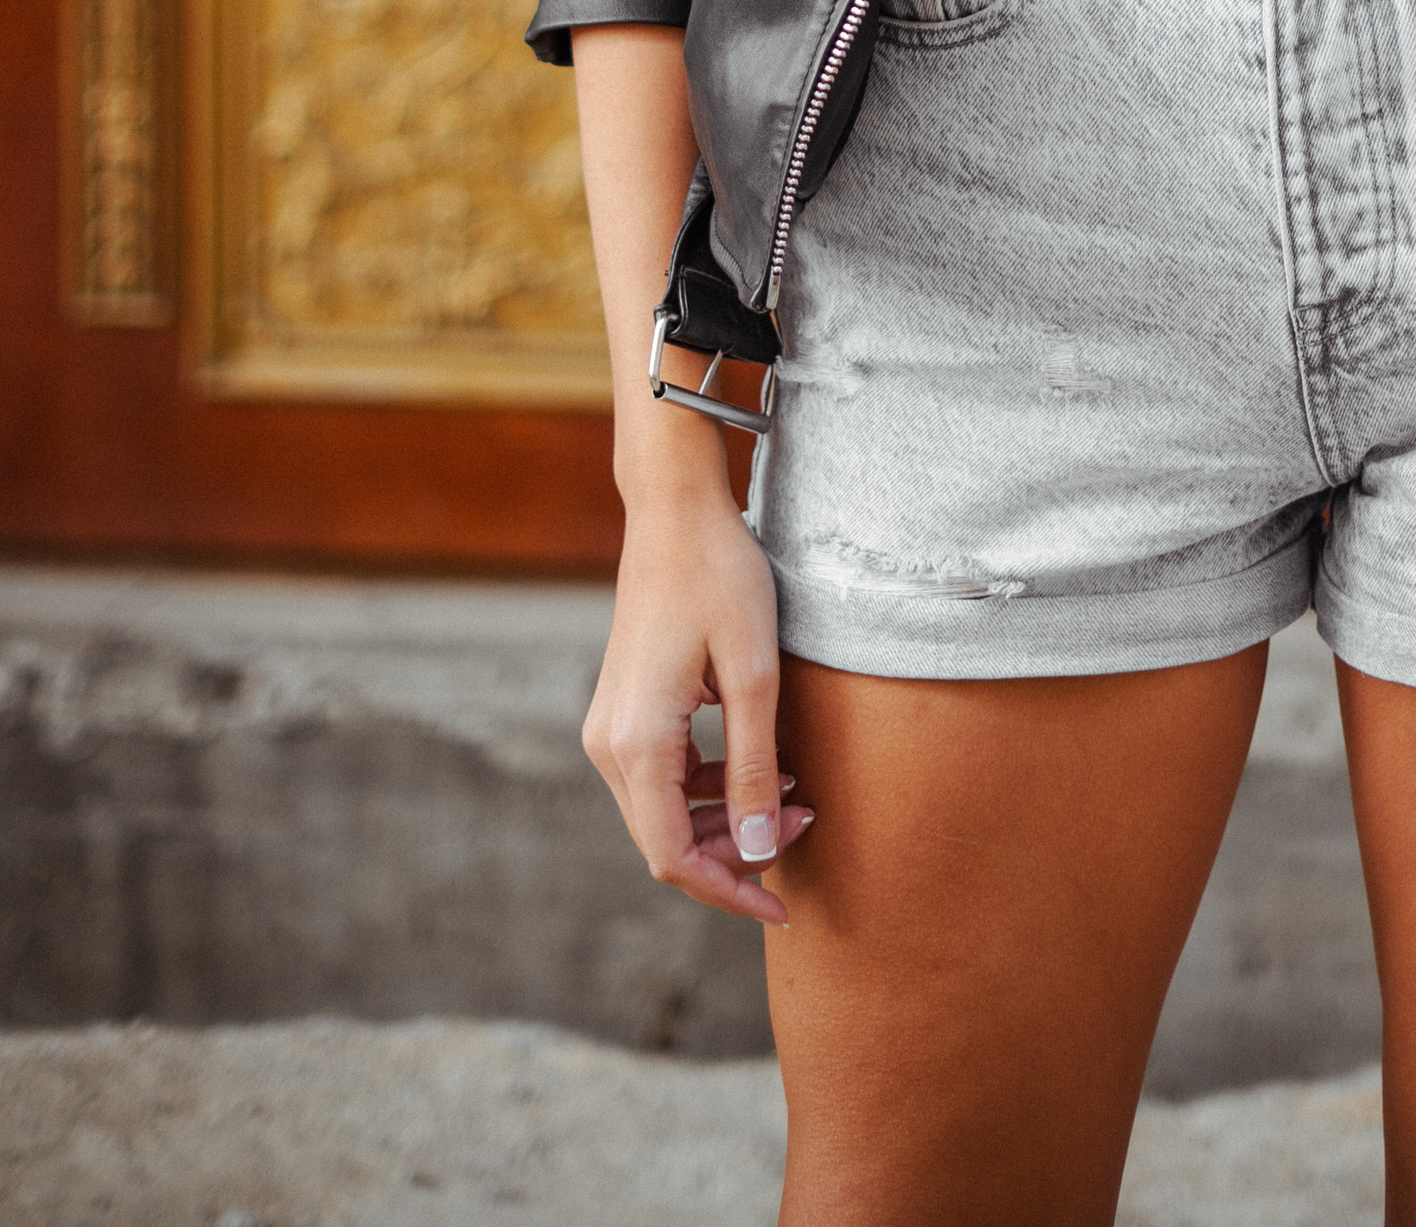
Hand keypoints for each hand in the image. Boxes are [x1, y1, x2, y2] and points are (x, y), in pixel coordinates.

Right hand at [583, 489, 812, 923]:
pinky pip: (662, 777)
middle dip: (737, 852)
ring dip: (724, 819)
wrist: (675, 510)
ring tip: (793, 795)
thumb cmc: (720, 577)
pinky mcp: (623, 710)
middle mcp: (608, 745)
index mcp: (636, 743)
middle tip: (807, 824)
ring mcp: (609, 727)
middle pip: (665, 842)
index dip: (729, 891)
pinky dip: (707, 786)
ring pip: (663, 813)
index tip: (784, 905)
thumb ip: (754, 767)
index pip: (673, 858)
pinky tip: (759, 762)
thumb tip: (761, 849)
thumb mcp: (754, 674)